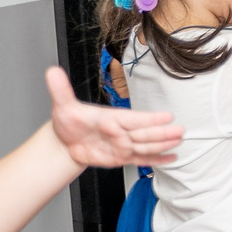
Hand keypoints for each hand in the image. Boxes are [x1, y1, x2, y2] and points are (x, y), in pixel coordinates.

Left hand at [44, 67, 181, 167]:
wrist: (65, 141)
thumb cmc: (68, 122)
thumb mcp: (63, 106)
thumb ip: (61, 90)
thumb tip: (52, 70)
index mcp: (113, 118)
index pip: (133, 118)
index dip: (149, 119)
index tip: (166, 117)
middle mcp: (122, 131)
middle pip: (144, 133)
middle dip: (161, 134)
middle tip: (179, 131)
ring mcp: (124, 145)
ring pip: (145, 147)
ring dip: (162, 145)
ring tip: (178, 143)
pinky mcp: (122, 158)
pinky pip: (141, 160)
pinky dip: (156, 160)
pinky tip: (171, 158)